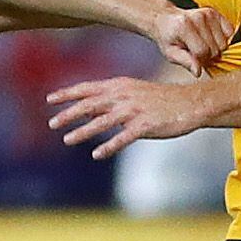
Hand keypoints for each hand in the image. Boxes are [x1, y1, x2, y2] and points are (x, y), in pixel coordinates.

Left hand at [47, 74, 206, 159]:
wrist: (191, 103)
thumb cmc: (159, 100)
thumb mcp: (131, 95)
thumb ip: (108, 103)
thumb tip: (84, 111)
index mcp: (119, 86)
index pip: (88, 88)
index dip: (68, 93)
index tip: (49, 100)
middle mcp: (125, 96)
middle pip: (91, 104)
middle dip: (69, 113)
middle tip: (51, 124)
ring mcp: (135, 110)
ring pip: (104, 121)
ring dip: (84, 131)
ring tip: (67, 140)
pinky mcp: (147, 125)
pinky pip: (124, 137)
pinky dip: (110, 145)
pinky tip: (97, 154)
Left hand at [151, 4, 234, 73]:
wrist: (166, 19)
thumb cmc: (168, 37)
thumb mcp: (170, 53)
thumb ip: (185, 62)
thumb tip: (198, 72)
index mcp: (184, 27)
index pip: (202, 52)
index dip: (200, 61)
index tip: (194, 60)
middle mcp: (198, 17)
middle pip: (215, 49)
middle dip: (208, 57)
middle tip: (197, 54)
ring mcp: (209, 14)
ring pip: (224, 44)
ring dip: (215, 49)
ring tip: (203, 46)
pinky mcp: (216, 13)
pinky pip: (230, 33)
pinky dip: (223, 40)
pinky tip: (211, 39)